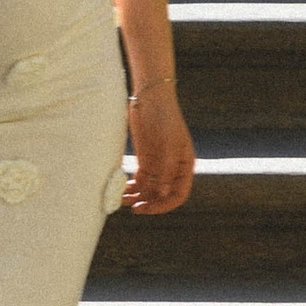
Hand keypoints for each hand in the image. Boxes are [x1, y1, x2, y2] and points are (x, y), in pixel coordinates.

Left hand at [123, 85, 194, 214]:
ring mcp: (158, 165)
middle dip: (149, 203)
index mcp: (184, 166)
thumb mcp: (167, 143)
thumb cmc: (164, 117)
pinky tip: (121, 190)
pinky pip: (139, 180)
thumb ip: (165, 169)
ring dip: (137, 197)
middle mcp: (172, 169)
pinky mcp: (145, 159)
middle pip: (162, 195)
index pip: (178, 194)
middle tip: (134, 208)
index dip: (164, 205)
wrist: (150, 98)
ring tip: (121, 200)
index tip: (147, 208)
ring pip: (148, 189)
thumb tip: (161, 194)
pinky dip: (130, 187)